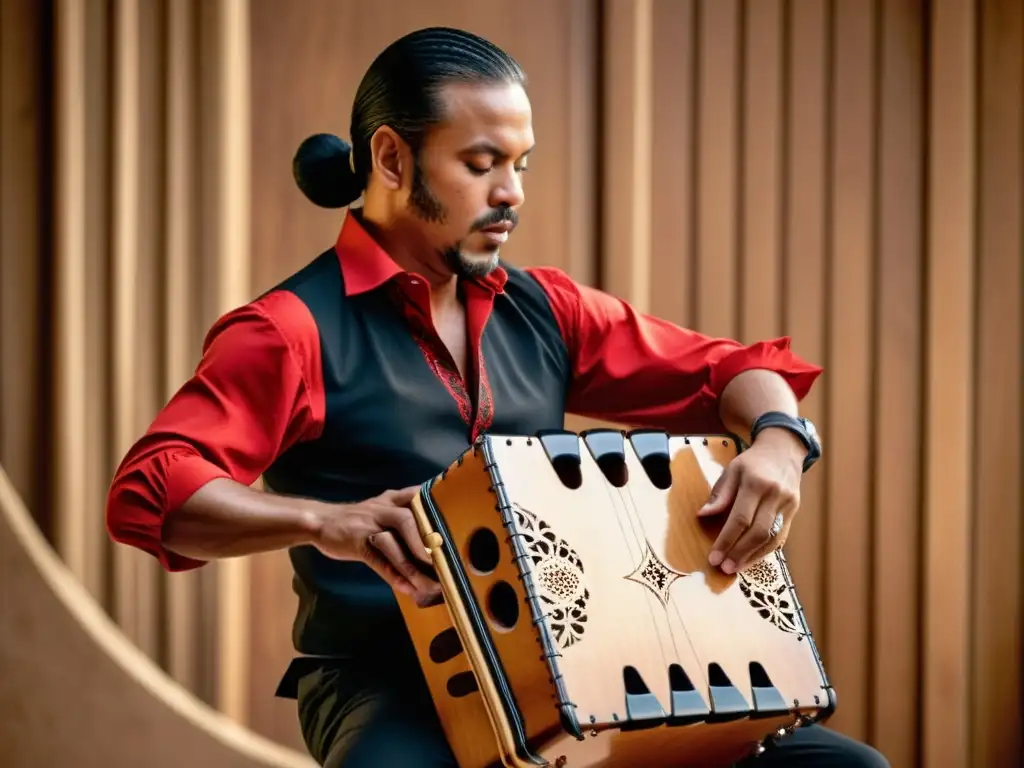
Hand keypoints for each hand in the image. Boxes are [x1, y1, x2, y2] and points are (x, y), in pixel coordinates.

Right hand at [312, 486, 442, 606]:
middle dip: (426, 542)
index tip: (458, 525)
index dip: (439, 509)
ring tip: (430, 585)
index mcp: (393, 500)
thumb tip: (435, 542)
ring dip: (412, 566)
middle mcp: (383, 508)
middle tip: (446, 562)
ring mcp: (368, 526)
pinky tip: (408, 590)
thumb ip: (407, 519)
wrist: (321, 521)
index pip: (419, 496)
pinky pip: (378, 562)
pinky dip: (394, 577)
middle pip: (407, 519)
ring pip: (392, 543)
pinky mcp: (356, 543)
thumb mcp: (384, 510)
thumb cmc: (361, 520)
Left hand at [697, 430, 804, 574]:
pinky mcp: (793, 512)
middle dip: (740, 553)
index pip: (740, 519)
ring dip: (753, 557)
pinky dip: (765, 551)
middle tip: (724, 568)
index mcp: (755, 483)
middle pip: (758, 532)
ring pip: (772, 538)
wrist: (783, 451)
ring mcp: (787, 505)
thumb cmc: (752, 462)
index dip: (726, 540)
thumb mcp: (732, 470)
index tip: (713, 557)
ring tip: (736, 568)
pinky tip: (751, 559)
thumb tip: (703, 515)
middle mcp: (774, 496)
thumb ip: (719, 494)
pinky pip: (780, 537)